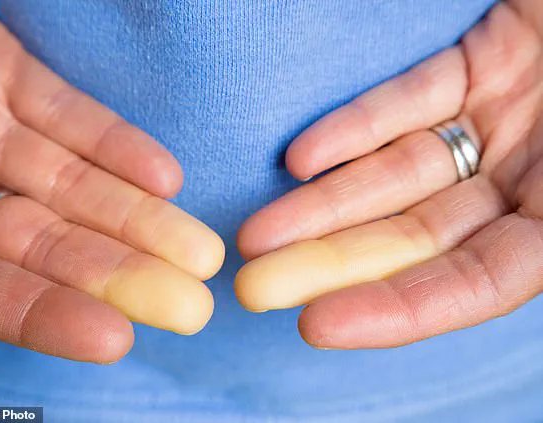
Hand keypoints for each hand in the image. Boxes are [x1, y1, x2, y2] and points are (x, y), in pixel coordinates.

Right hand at [0, 0, 223, 362]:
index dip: (43, 316)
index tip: (114, 340)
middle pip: (44, 243)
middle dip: (117, 275)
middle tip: (191, 308)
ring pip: (68, 184)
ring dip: (136, 218)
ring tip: (197, 253)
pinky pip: (61, 112)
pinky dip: (111, 143)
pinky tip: (164, 178)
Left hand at [236, 1, 542, 347]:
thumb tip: (504, 268)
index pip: (475, 283)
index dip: (398, 310)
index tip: (315, 325)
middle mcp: (538, 179)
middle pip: (418, 234)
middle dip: (335, 262)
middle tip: (256, 286)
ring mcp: (509, 119)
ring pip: (399, 173)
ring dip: (324, 203)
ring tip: (258, 234)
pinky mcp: (485, 61)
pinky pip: (412, 99)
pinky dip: (357, 126)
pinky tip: (299, 157)